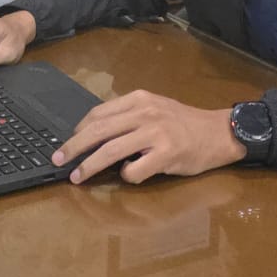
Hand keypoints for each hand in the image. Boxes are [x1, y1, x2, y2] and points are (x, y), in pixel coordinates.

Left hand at [52, 90, 246, 184]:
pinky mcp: (166, 154)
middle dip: (73, 147)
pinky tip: (131, 176)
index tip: (67, 142)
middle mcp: (145, 113)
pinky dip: (126, 177)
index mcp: (139, 99)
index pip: (99, 113)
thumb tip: (96, 135)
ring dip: (89, 165)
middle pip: (98, 130)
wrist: (219, 132)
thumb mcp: (155, 109)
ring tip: (77, 176)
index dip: (78, 130)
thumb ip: (129, 118)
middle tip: (58, 159)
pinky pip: (135, 170)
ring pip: (111, 150)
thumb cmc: (185, 123)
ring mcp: (156, 133)